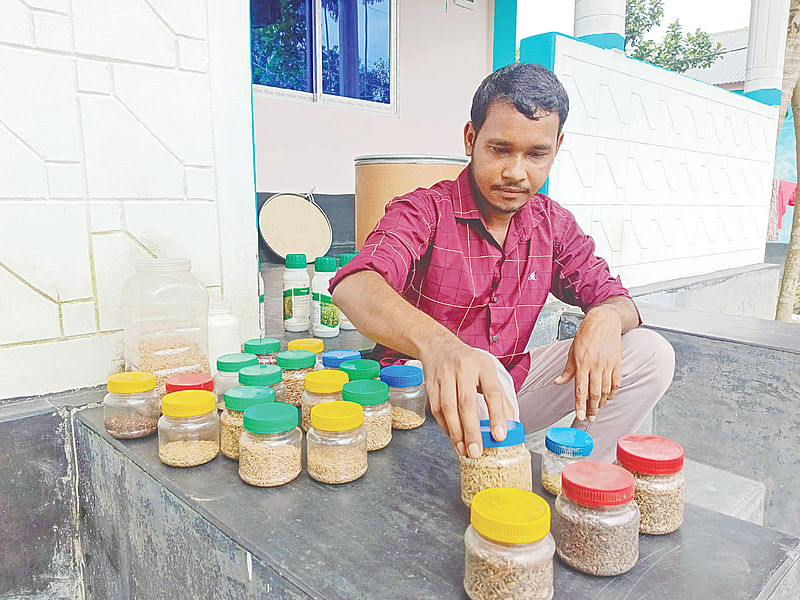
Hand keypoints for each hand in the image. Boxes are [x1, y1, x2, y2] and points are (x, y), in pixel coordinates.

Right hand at [421, 336, 513, 457]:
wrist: (437, 345)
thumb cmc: (467, 361)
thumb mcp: (487, 370)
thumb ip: (500, 395)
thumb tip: (511, 422)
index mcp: (483, 366)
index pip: (492, 392)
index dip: (496, 415)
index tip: (499, 436)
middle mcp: (463, 369)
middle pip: (466, 403)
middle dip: (471, 430)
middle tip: (476, 451)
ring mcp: (444, 376)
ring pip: (448, 408)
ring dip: (456, 432)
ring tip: (463, 450)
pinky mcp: (430, 384)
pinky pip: (436, 409)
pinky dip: (444, 426)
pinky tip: (452, 437)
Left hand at [554, 306, 622, 421]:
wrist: (604, 321)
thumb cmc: (586, 334)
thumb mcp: (572, 350)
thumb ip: (567, 369)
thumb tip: (558, 382)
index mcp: (582, 363)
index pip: (580, 389)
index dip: (580, 405)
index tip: (580, 416)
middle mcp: (595, 366)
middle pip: (594, 393)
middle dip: (591, 408)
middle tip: (589, 418)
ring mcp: (608, 365)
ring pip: (605, 390)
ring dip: (601, 403)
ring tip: (596, 410)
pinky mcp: (617, 363)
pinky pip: (616, 383)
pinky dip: (612, 393)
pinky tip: (607, 398)